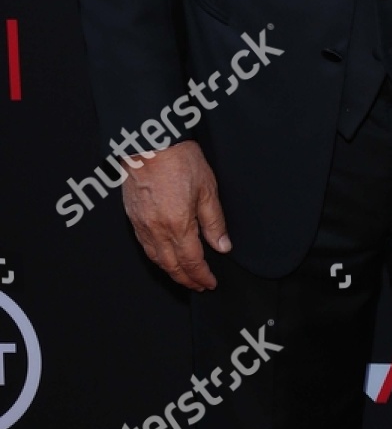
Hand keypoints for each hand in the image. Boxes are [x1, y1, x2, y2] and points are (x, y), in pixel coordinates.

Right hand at [122, 140, 230, 290]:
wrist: (149, 143)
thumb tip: (223, 246)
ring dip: (171, 272)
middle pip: (172, 266)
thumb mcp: (207, 188)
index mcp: (178, 225)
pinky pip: (145, 246)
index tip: (210, 282)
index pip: (192, 261)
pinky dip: (156, 258)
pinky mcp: (132, 218)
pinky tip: (164, 257)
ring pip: (156, 259)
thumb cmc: (179, 159)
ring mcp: (142, 225)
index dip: (202, 275)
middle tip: (199, 285)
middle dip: (187, 279)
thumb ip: (214, 221)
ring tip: (184, 276)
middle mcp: (157, 230)